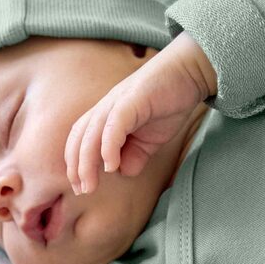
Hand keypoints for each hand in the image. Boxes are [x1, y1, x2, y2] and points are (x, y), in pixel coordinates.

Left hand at [64, 31, 216, 195]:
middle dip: (76, 168)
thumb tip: (123, 172)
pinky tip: (111, 166)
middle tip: (82, 190)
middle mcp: (104, 109)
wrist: (189, 73)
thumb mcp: (149, 140)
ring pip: (90, 135)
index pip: (79, 143)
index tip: (81, 188)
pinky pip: (113, 125)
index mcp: (104, 118)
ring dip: (87, 163)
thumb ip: (134, 157)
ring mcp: (115, 103)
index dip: (76, 166)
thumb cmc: (167, 105)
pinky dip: (108, 146)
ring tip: (90, 185)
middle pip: (79, 140)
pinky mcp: (131, 100)